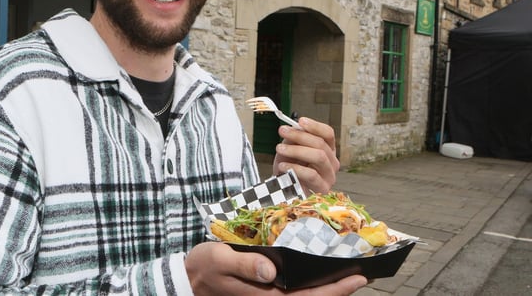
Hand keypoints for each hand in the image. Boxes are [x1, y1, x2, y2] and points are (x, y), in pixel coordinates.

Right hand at [185, 242, 366, 294]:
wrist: (188, 281)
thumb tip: (271, 270)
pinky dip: (313, 285)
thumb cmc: (203, 268)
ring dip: (329, 289)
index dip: (335, 290)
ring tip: (349, 274)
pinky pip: (297, 292)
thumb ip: (245, 265)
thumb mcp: (219, 260)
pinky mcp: (266, 292)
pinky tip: (321, 273)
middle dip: (340, 290)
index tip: (358, 278)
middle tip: (363, 274)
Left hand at [273, 117, 339, 194]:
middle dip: (300, 136)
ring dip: (297, 150)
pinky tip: (283, 166)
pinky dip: (295, 168)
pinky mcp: (323, 189)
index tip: (300, 121)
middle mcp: (332, 162)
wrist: (282, 189)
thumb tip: (294, 127)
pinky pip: (312, 175)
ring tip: (279, 148)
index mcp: (327, 150)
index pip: (328, 134)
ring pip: (319, 156)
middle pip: (321, 144)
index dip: (315, 126)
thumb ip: (293, 138)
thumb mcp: (290, 149)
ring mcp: (329, 176)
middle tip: (282, 131)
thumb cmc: (288, 168)